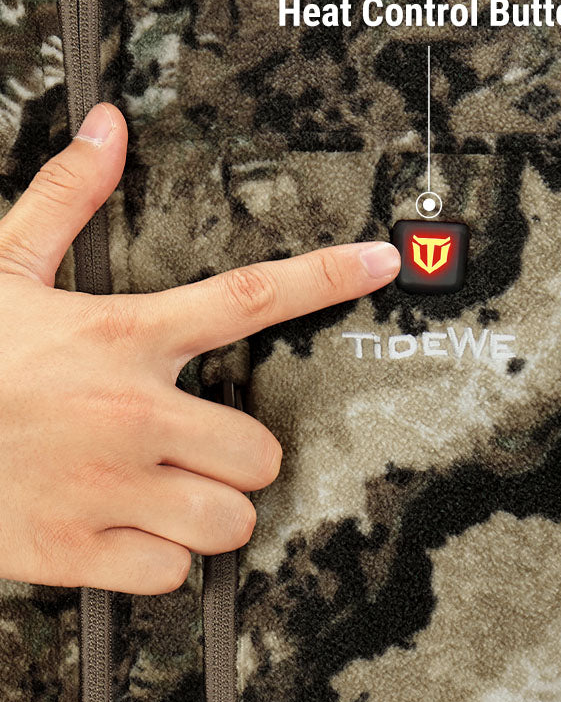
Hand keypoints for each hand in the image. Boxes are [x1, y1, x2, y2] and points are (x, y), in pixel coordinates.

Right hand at [0, 102, 400, 594]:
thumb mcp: (2, 268)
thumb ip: (65, 199)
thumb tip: (105, 131)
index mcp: (125, 335)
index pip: (252, 294)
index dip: (330, 275)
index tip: (381, 262)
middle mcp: (133, 411)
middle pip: (262, 448)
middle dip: (242, 454)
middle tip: (201, 445)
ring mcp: (111, 487)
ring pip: (230, 518)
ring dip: (211, 509)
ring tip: (167, 489)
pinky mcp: (81, 549)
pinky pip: (173, 571)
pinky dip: (160, 558)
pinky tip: (126, 529)